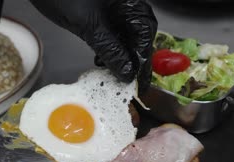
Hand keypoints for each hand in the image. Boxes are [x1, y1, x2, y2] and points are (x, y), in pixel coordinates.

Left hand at [30, 0, 157, 83]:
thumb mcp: (89, 25)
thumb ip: (110, 49)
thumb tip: (127, 72)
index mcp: (129, 2)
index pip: (144, 36)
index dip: (143, 61)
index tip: (140, 81)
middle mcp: (125, 4)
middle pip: (139, 37)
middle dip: (133, 60)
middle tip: (129, 82)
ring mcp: (113, 8)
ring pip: (125, 37)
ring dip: (121, 57)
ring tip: (113, 73)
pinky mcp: (100, 14)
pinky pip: (112, 34)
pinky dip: (109, 49)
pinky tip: (102, 59)